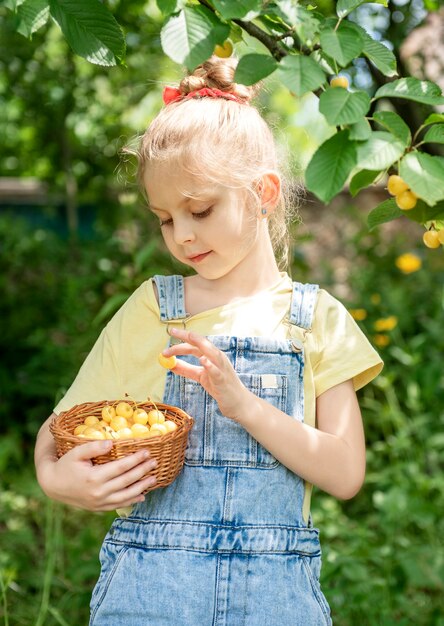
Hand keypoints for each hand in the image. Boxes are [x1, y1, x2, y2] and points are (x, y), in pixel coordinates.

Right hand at [38, 440, 157, 510]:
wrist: (54, 485)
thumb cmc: (66, 465)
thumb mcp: (76, 453)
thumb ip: (94, 447)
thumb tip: (112, 443)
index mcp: (94, 477)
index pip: (121, 467)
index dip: (135, 459)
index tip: (147, 451)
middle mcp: (99, 492)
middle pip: (127, 481)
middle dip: (142, 471)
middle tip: (155, 462)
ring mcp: (100, 502)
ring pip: (126, 496)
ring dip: (142, 487)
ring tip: (154, 478)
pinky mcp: (99, 508)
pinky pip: (119, 505)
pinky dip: (132, 500)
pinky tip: (142, 495)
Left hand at [162, 328, 251, 419]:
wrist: (236, 401)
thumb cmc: (219, 386)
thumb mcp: (200, 376)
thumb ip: (186, 369)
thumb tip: (170, 364)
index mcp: (212, 355)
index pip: (196, 342)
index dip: (183, 336)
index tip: (171, 331)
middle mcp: (217, 357)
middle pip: (201, 343)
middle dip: (186, 337)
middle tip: (171, 332)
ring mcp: (221, 367)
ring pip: (211, 352)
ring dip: (199, 344)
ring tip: (189, 336)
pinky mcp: (222, 380)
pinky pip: (216, 371)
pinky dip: (210, 365)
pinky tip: (203, 360)